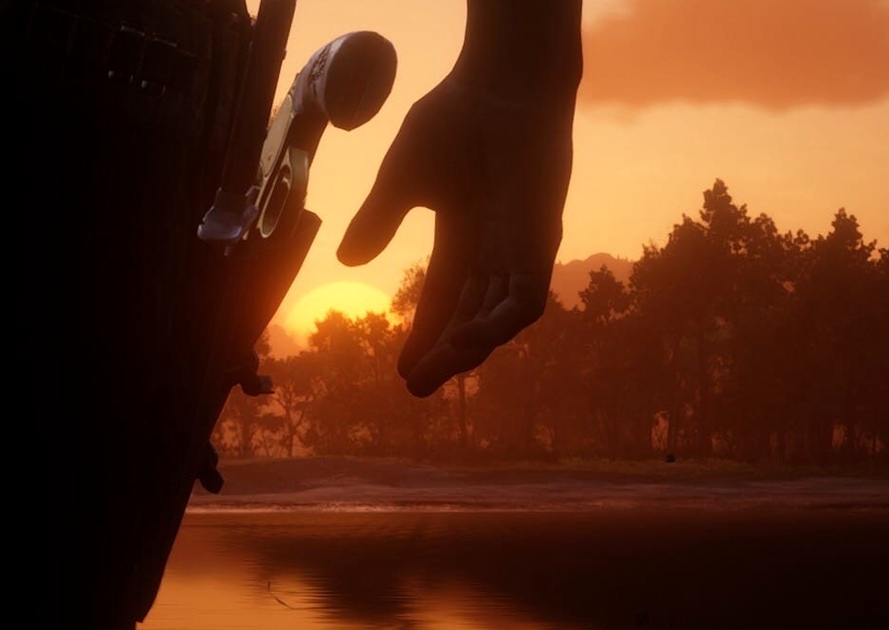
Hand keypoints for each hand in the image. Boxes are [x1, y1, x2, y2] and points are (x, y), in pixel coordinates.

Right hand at [337, 76, 575, 396]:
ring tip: (437, 369)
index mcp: (461, 236)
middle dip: (444, 354)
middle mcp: (493, 250)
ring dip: (469, 348)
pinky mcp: (541, 242)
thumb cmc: (455, 120)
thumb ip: (378, 220)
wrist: (500, 85)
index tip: (402, 370)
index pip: (442, 297)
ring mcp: (519, 248)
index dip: (423, 334)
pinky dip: (499, 325)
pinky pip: (526, 300)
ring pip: (498, 318)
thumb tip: (347, 260)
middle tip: (417, 385)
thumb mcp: (402, 179)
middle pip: (469, 318)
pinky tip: (468, 340)